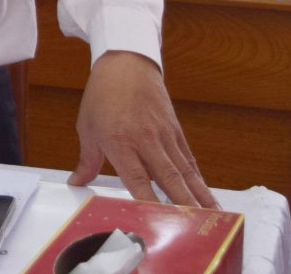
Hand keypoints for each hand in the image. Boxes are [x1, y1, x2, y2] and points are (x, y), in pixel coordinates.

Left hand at [69, 51, 216, 207]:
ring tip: (213, 216)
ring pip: (184, 170)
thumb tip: (77, 181)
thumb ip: (87, 160)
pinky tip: (207, 195)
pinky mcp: (176, 130)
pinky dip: (198, 178)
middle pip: (168, 178)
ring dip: (199, 195)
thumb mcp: (87, 128)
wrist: (126, 63)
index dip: (149, 201)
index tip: (158, 222)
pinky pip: (188, 159)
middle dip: (183, 205)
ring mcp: (164, 135)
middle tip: (196, 227)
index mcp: (120, 142)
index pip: (137, 179)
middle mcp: (146, 140)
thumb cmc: (102, 96)